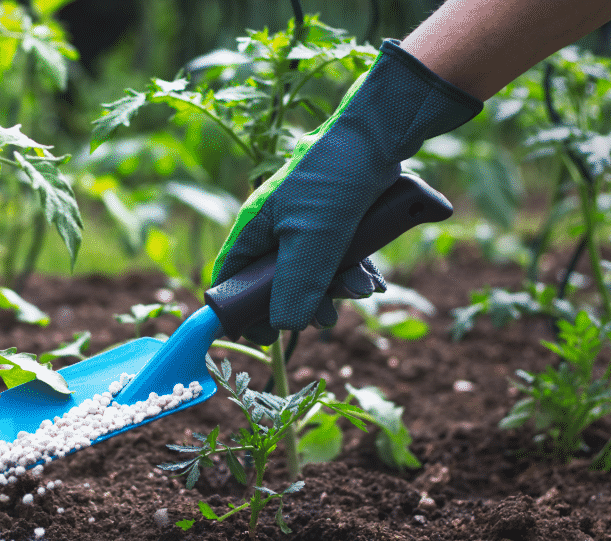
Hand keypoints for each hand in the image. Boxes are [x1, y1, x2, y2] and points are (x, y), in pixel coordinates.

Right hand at [212, 40, 481, 344]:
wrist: (380, 137)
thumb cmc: (333, 181)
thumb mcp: (312, 240)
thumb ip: (295, 286)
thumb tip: (283, 327)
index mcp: (254, 229)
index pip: (231, 278)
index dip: (241, 309)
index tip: (264, 334)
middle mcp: (275, 228)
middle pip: (277, 283)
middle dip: (304, 302)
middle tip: (327, 317)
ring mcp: (306, 225)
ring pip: (313, 273)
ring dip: (338, 288)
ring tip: (362, 289)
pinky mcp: (336, 221)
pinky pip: (338, 259)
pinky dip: (355, 273)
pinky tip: (374, 281)